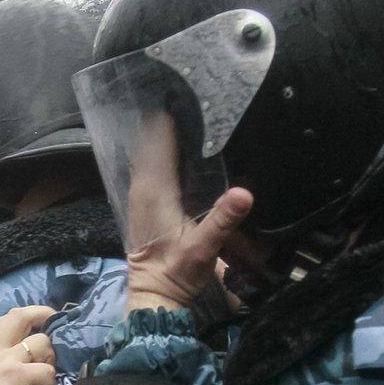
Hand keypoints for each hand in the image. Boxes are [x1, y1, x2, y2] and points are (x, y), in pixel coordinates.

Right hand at [0, 306, 56, 384]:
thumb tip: (20, 364)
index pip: (4, 320)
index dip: (26, 318)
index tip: (36, 328)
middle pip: (22, 316)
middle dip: (44, 316)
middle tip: (56, 332)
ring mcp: (7, 361)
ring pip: (42, 341)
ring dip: (50, 357)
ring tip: (45, 376)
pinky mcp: (18, 377)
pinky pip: (47, 370)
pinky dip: (50, 383)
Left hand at [121, 112, 252, 312]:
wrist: (153, 293)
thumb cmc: (177, 271)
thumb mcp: (204, 248)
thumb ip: (222, 220)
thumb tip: (244, 193)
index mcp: (154, 189)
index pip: (157, 139)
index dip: (170, 114)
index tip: (189, 91)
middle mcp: (141, 185)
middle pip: (150, 138)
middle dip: (168, 117)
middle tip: (196, 94)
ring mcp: (139, 192)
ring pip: (149, 150)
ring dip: (164, 132)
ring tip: (190, 109)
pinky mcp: (142, 201)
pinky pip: (150, 163)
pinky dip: (162, 149)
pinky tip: (181, 144)